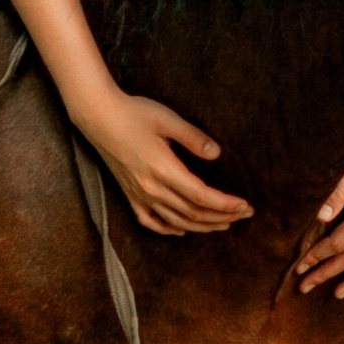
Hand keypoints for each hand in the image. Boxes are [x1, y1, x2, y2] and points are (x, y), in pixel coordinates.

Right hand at [82, 90, 253, 238]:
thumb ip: (194, 138)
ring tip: (223, 225)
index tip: (245, 206)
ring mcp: (139, 194)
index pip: (201, 196)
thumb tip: (217, 154)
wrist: (98, 116)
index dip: (225, 205)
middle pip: (193, 212)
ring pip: (176, 221)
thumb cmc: (134, 113)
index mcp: (163, 170)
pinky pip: (150, 221)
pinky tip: (181, 230)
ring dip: (202, 226)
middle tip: (243, 215)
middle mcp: (152, 188)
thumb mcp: (167, 119)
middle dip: (221, 216)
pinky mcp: (129, 194)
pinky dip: (168, 230)